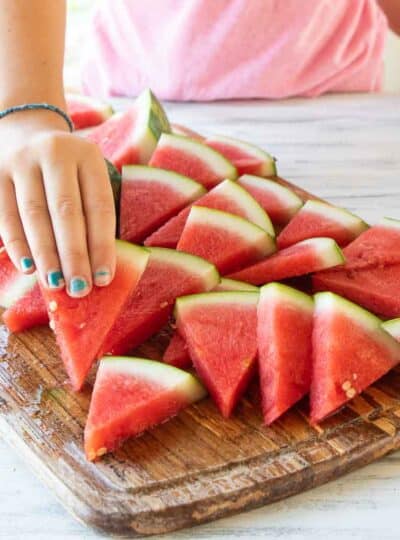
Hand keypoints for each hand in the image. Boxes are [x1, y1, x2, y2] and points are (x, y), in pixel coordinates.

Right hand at [0, 109, 115, 296]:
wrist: (25, 130)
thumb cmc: (67, 170)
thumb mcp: (87, 176)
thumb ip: (92, 212)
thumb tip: (95, 268)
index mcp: (87, 155)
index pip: (98, 206)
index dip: (102, 245)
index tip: (105, 278)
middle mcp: (54, 153)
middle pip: (66, 211)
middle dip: (74, 254)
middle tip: (80, 288)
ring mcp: (21, 161)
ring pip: (34, 215)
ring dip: (46, 254)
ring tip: (56, 283)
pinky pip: (6, 215)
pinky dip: (18, 244)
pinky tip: (29, 268)